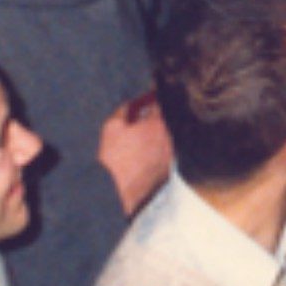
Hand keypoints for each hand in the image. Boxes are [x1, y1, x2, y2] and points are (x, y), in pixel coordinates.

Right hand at [98, 96, 171, 214]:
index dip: (155, 95)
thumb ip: (125, 110)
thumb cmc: (115, 159)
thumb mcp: (112, 126)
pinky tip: (144, 152)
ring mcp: (172, 154)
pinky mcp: (169, 168)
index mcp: (158, 124)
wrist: (120, 192)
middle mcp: (171, 138)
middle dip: (156, 114)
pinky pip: (167, 151)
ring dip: (158, 131)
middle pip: (167, 118)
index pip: (162, 101)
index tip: (150, 94)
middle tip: (142, 115)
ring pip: (168, 135)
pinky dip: (158, 147)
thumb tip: (132, 104)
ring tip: (141, 136)